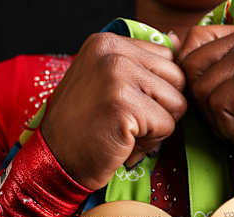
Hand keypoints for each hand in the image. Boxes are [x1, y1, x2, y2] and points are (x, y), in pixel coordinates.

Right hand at [41, 32, 185, 189]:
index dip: (157, 91)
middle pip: (177, 79)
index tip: (127, 105)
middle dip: (162, 108)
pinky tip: (123, 144)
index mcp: (108, 42)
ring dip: (157, 127)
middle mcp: (112, 52)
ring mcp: (117, 76)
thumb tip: (178, 38)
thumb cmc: (84, 127)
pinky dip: (150, 143)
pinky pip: (167, 125)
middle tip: (128, 123)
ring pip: (177, 102)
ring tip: (125, 133)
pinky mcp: (124, 104)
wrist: (55, 160)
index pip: (167, 59)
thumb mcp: (108, 81)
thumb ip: (141, 63)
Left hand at [177, 22, 233, 171]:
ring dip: (219, 121)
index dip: (194, 79)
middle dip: (205, 105)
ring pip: (202, 88)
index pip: (194, 41)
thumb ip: (213, 66)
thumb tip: (170, 45)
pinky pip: (218, 105)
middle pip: (192, 66)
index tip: (219, 104)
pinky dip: (232, 130)